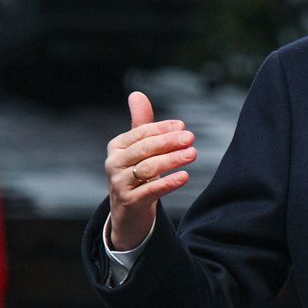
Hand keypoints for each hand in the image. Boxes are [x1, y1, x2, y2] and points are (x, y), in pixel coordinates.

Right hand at [104, 91, 197, 249]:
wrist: (127, 213)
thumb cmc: (136, 174)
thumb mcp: (138, 149)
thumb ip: (141, 123)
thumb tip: (137, 94)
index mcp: (117, 147)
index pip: (141, 133)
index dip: (162, 128)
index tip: (182, 126)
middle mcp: (114, 163)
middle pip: (145, 149)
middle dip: (169, 142)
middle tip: (191, 138)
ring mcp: (120, 184)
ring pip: (148, 169)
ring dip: (172, 160)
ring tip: (193, 154)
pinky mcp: (130, 202)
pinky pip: (151, 190)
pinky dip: (169, 183)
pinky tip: (185, 176)